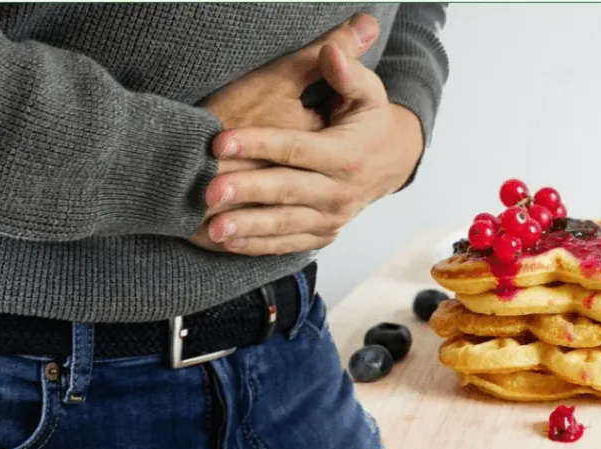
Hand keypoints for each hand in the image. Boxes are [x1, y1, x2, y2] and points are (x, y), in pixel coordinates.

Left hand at [189, 13, 380, 250]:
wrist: (393, 163)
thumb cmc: (370, 122)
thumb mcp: (368, 94)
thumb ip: (348, 73)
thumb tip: (331, 50)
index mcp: (346, 156)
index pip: (296, 149)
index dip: (258, 144)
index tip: (220, 142)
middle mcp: (340, 192)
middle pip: (286, 190)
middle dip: (246, 191)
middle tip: (208, 192)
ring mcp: (332, 217)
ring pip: (284, 224)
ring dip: (247, 227)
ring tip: (213, 228)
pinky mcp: (323, 234)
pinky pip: (288, 243)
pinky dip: (259, 246)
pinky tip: (229, 242)